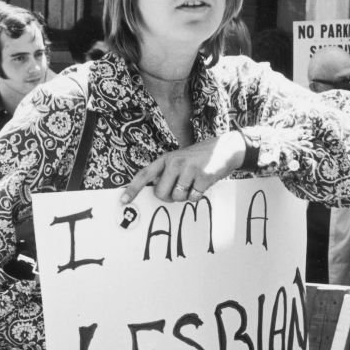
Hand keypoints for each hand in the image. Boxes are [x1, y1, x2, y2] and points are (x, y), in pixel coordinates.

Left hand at [121, 131, 245, 203]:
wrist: (226, 148)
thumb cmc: (199, 158)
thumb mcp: (179, 160)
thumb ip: (167, 174)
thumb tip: (158, 193)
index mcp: (166, 159)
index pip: (145, 174)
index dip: (133, 189)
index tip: (123, 201)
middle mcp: (175, 162)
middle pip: (161, 194)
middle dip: (170, 197)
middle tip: (181, 187)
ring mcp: (189, 169)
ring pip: (178, 198)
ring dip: (186, 196)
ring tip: (194, 182)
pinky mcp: (203, 176)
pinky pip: (194, 198)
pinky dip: (198, 195)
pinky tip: (203, 183)